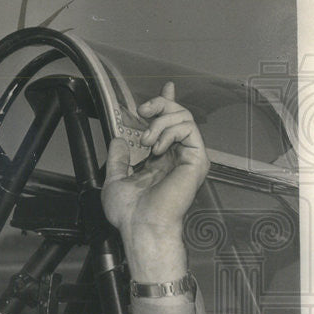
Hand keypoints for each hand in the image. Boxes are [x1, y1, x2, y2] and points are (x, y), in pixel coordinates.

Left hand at [101, 82, 208, 280]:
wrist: (140, 225)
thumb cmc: (129, 213)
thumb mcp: (116, 179)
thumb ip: (118, 158)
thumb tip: (119, 140)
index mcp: (162, 161)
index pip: (170, 125)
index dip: (168, 103)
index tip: (166, 87)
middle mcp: (178, 157)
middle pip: (179, 114)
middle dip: (160, 104)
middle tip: (142, 111)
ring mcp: (190, 158)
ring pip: (184, 117)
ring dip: (160, 121)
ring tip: (145, 140)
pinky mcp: (198, 160)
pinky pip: (189, 129)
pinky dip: (169, 131)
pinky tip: (156, 147)